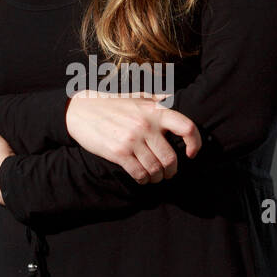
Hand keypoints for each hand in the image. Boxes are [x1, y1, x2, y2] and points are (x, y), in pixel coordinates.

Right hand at [65, 89, 201, 182]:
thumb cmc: (111, 104)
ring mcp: (132, 140)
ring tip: (155, 176)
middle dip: (172, 170)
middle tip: (168, 173)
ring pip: (156, 169)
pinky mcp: (119, 152)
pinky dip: (144, 180)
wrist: (81, 111)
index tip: (191, 153)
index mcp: (155, 111)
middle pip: (171, 158)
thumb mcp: (135, 97)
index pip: (186, 127)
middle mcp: (146, 125)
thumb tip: (169, 98)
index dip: (195, 142)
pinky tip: (142, 178)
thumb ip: (154, 99)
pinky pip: (139, 174)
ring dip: (157, 177)